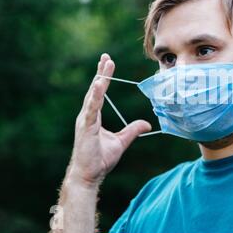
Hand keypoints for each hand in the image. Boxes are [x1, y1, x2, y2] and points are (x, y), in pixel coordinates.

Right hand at [67, 54, 150, 186]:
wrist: (89, 175)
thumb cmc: (100, 159)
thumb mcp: (122, 142)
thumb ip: (133, 130)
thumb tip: (147, 124)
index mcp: (94, 117)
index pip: (100, 93)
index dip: (104, 77)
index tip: (108, 63)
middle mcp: (88, 115)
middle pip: (95, 90)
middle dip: (101, 72)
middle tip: (106, 57)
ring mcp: (85, 121)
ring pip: (93, 96)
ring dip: (100, 79)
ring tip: (105, 64)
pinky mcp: (85, 128)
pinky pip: (91, 109)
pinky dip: (95, 96)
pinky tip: (99, 84)